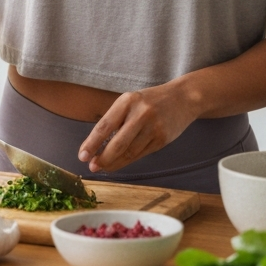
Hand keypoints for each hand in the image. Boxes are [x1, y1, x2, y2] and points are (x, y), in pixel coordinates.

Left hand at [77, 80, 198, 171]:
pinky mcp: (162, 139)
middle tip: (92, 166)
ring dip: (114, 163)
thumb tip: (95, 144)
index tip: (82, 155)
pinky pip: (141, 154)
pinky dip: (127, 161)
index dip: (92, 143)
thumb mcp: (131, 101)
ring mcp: (153, 127)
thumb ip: (115, 119)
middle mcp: (141, 113)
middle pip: (118, 143)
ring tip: (103, 167)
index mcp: (128, 101)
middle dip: (103, 158)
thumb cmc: (150, 101)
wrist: (183, 98)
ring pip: (129, 152)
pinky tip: (119, 163)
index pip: (105, 125)